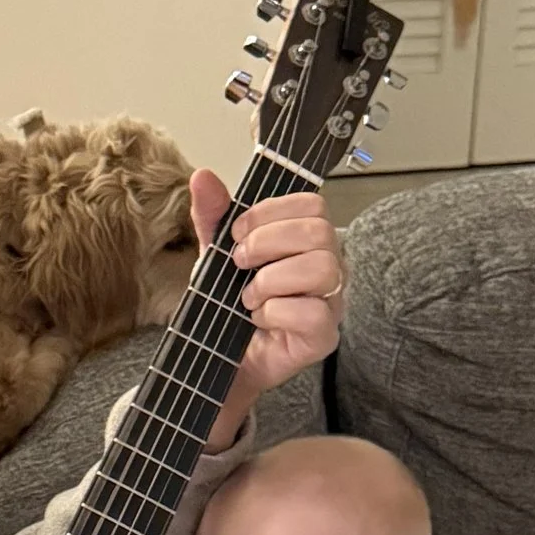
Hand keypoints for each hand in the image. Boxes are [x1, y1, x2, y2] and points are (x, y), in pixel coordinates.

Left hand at [192, 171, 345, 450]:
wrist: (219, 357)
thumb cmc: (228, 304)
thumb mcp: (215, 254)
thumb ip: (213, 216)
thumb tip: (203, 177)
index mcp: (309, 240)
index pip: (312, 204)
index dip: (270, 212)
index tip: (236, 233)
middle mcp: (330, 267)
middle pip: (320, 231)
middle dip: (267, 242)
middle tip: (239, 264)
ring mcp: (332, 303)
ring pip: (321, 269)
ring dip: (270, 280)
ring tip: (249, 296)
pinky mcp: (324, 336)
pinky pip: (311, 313)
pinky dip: (274, 313)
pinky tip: (259, 319)